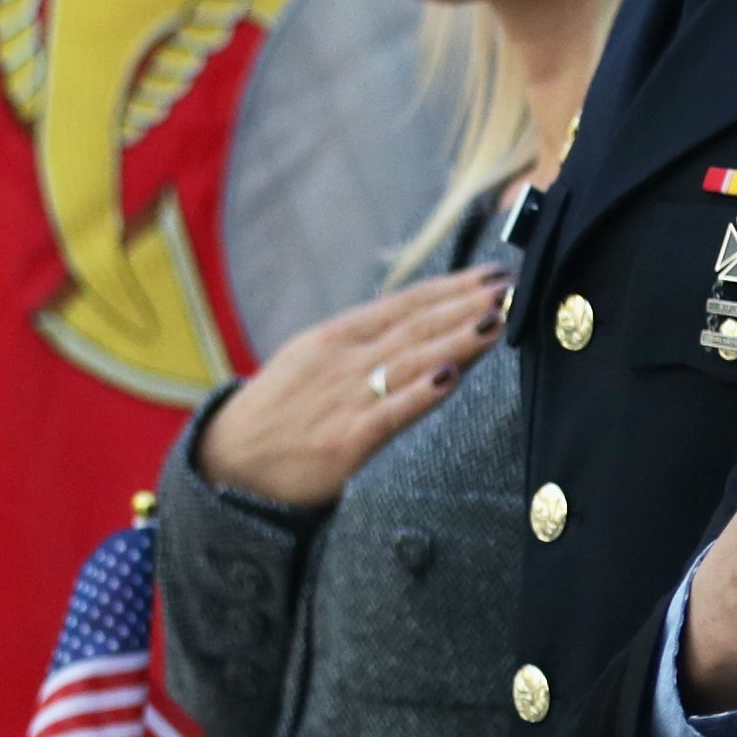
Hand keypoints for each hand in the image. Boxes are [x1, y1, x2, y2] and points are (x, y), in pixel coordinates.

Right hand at [204, 270, 509, 511]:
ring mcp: (344, 399)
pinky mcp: (344, 441)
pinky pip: (390, 413)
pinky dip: (420, 394)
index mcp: (337, 336)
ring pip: (411, 361)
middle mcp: (343, 360)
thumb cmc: (278, 412)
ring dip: (457, 338)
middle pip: (417, 326)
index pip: (406, 304)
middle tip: (512, 287)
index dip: (452, 287)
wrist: (225, 462)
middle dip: (467, 305)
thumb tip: (419, 323)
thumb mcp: (313, 359)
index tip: (494, 274)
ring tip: (496, 318)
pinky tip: (450, 376)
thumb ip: (364, 343)